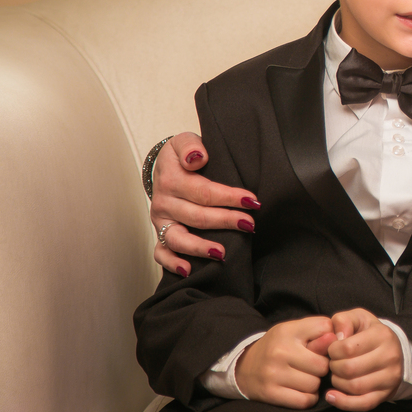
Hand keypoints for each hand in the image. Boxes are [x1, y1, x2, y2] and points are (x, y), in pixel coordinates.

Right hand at [150, 132, 260, 275]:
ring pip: (177, 239)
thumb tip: (198, 158)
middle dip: (225, 221)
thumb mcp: (185, 141)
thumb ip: (190, 146)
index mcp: (172, 179)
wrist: (164, 167)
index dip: (228, 197)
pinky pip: (161, 253)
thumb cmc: (183, 155)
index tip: (252, 200)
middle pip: (196, 216)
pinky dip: (172, 263)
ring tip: (222, 253)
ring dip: (200, 247)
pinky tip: (188, 270)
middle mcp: (164, 202)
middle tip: (250, 224)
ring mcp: (161, 221)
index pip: (203, 191)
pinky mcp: (159, 233)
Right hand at [235, 316, 333, 409]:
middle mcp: (280, 351)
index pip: (324, 328)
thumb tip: (336, 339)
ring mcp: (274, 373)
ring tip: (305, 378)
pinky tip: (301, 391)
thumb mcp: (293, 331)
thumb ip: (317, 331)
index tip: (323, 346)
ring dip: (314, 384)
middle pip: (322, 364)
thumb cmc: (277, 347)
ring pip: (314, 384)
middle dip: (322, 367)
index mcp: (287, 331)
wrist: (244, 367)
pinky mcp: (271, 393)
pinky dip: (308, 398)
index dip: (330, 339)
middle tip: (312, 367)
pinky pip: (304, 400)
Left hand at [324, 309, 402, 410]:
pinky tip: (332, 395)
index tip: (333, 349)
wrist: (392, 349)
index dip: (332, 350)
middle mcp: (390, 356)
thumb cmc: (369, 333)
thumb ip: (343, 320)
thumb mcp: (358, 318)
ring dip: (337, 382)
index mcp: (382, 335)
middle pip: (349, 369)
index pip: (347, 348)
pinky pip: (362, 404)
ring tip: (337, 374)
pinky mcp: (386, 393)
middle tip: (333, 362)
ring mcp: (390, 377)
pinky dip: (343, 402)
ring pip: (354, 387)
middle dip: (334, 367)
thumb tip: (337, 337)